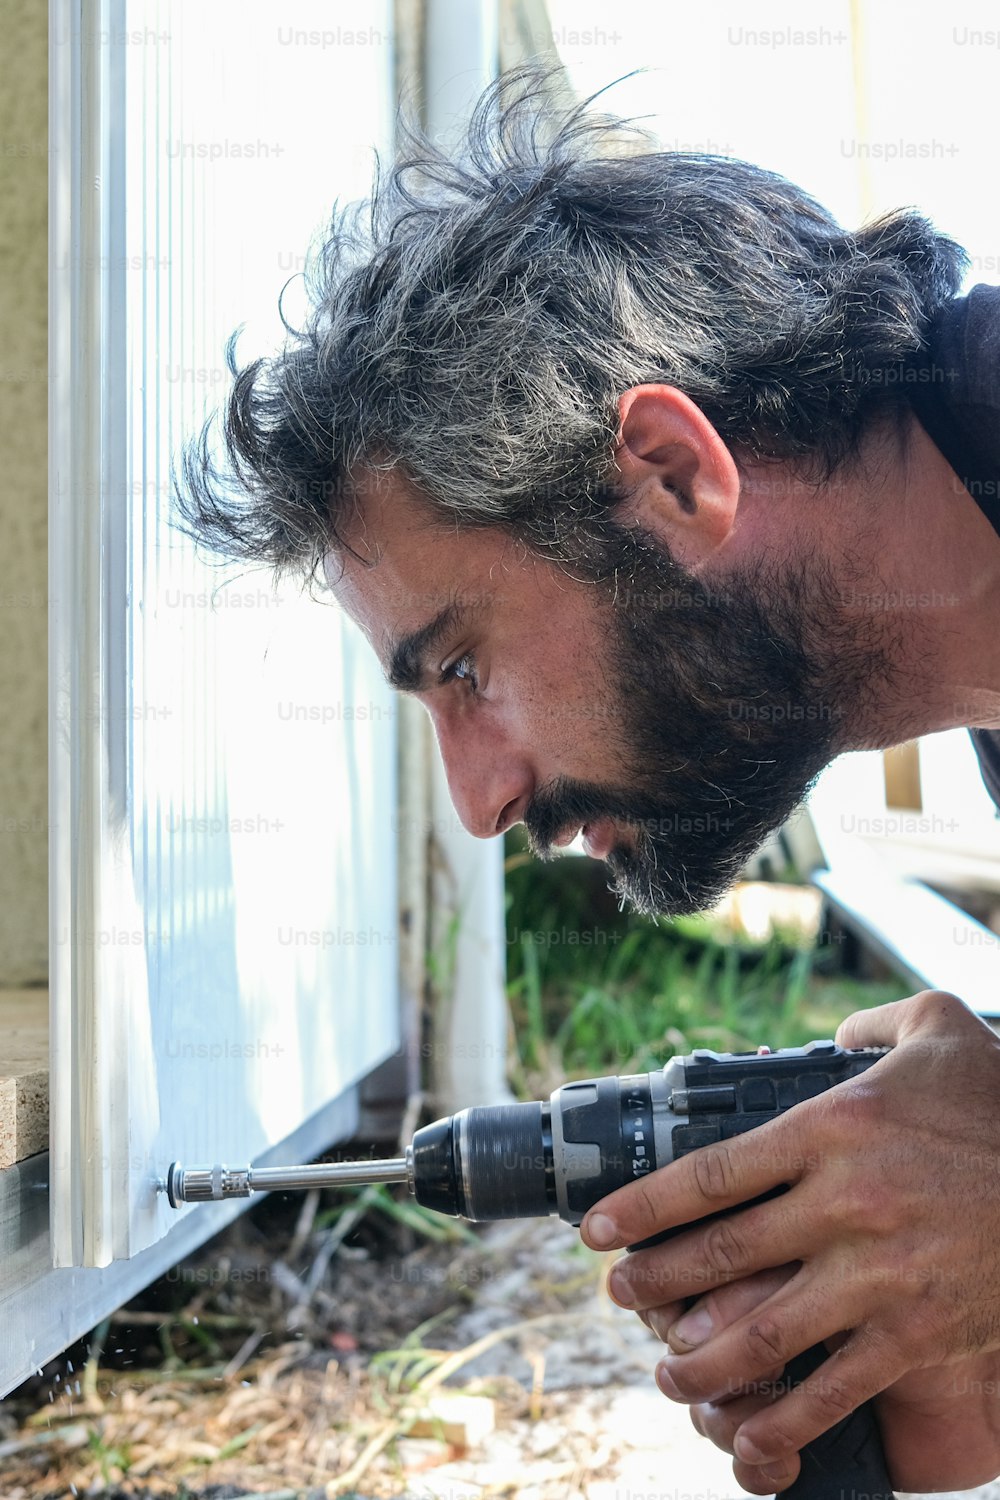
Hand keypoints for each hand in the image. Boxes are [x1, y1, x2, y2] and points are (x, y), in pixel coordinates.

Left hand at [579, 992, 999, 1482]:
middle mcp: (847, 1202)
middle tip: (618, 1296)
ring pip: (764, 1332)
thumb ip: (871, 1025)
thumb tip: (829, 1037)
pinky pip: (836, 1388)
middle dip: (654, 1282)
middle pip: (721, 1253)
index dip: (643, 1206)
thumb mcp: (939, 1028)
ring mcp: (882, 1275)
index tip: (597, 1228)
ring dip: (701, 1361)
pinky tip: (750, 1437)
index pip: (712, 1172)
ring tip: (667, 1373)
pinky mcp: (919, 1333)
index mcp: (834, 1127)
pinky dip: (786, 1419)